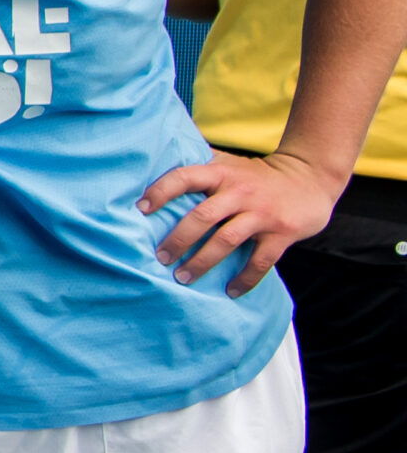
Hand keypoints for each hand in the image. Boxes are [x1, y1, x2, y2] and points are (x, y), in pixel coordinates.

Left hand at [143, 149, 336, 295]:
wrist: (310, 178)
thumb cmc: (256, 175)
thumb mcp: (228, 164)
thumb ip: (198, 165)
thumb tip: (154, 160)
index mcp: (221, 174)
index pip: (185, 177)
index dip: (161, 191)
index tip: (141, 209)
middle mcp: (240, 192)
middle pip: (202, 216)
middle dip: (178, 240)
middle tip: (160, 257)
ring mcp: (262, 213)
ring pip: (226, 241)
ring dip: (202, 262)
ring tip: (182, 278)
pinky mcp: (282, 233)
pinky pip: (260, 261)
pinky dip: (244, 279)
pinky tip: (229, 291)